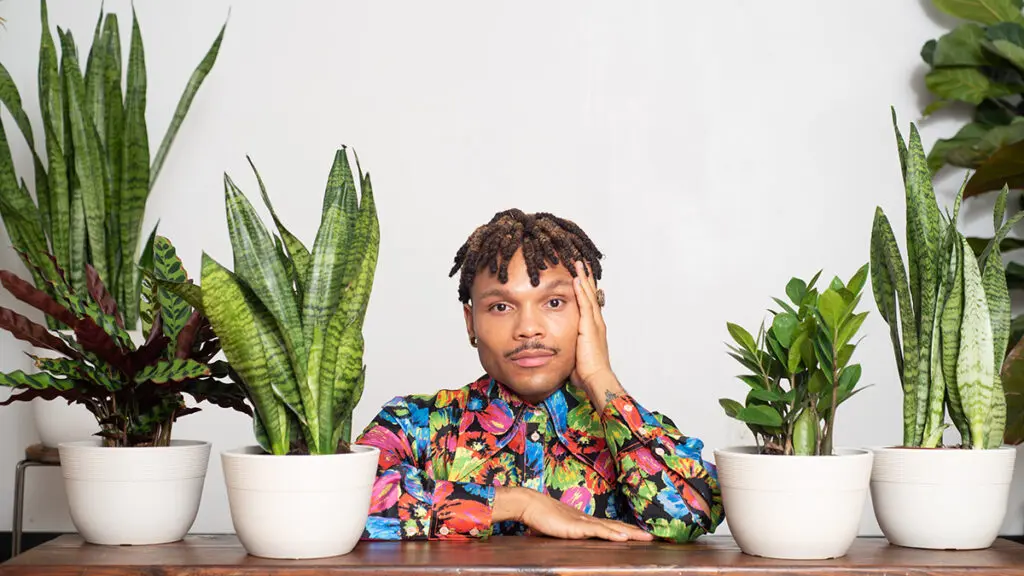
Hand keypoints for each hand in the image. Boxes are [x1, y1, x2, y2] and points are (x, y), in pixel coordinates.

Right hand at [495, 487, 652, 541]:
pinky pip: (598, 531)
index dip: (625, 530)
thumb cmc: (540, 515)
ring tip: (645, 538)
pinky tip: (623, 538)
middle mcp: (588, 520)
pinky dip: (612, 534)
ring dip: (630, 533)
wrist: (529, 504)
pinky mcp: (577, 527)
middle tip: (653, 536)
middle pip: (616, 526)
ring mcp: (583, 522)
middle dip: (635, 532)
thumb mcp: (558, 527)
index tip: (639, 534)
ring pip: (612, 528)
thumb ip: (567, 531)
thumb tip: (569, 535)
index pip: (610, 526)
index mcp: (585, 521)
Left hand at [570, 260, 612, 389]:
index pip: (589, 303)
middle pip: (591, 294)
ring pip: (589, 295)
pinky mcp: (589, 326)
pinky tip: (576, 279)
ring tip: (579, 264)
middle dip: (586, 279)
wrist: (595, 378)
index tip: (580, 277)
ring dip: (583, 279)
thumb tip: (555, 345)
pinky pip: (585, 304)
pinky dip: (581, 290)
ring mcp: (594, 323)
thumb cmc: (585, 372)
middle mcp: (596, 322)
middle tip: (581, 263)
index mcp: (593, 328)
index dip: (585, 289)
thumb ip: (567, 345)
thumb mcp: (574, 354)